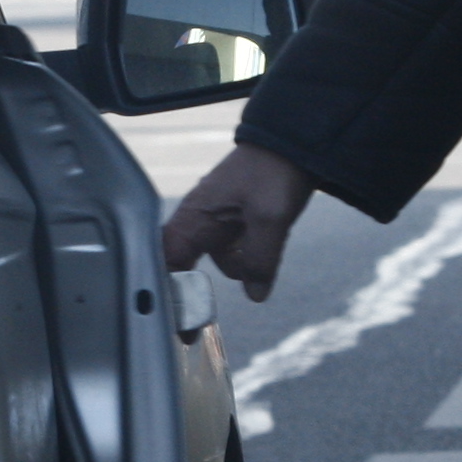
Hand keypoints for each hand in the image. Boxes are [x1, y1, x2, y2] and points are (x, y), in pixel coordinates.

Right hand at [162, 142, 315, 303]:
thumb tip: (255, 294)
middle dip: (199, 289)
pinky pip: (238, 249)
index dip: (169, 291)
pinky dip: (250, 257)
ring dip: (240, 267)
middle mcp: (200, 220)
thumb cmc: (273, 170)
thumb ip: (260, 259)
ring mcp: (219, 220)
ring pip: (222, 260)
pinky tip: (265, 248)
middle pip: (188, 267)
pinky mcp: (238, 219)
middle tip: (207, 317)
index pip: (166, 261)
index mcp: (194, 217)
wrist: (295, 140)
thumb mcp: (269, 219)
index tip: (179, 321)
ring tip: (262, 254)